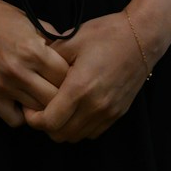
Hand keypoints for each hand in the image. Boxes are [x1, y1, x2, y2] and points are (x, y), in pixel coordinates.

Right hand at [0, 0, 72, 129]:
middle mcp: (18, 70)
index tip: (69, 77)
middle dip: (60, 95)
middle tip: (58, 90)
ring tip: (41, 96)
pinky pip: (14, 120)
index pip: (65, 78)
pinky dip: (21, 115)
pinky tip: (22, 101)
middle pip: (54, 98)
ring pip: (36, 111)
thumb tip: (76, 62)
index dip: (70, 77)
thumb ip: (55, 42)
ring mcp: (2, 84)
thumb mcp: (33, 24)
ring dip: (41, 106)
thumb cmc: (3, 18)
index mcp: (33, 51)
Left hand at [21, 12, 148, 143]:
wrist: (141, 38)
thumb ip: (49, 57)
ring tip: (56, 108)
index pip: (50, 121)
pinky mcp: (117, 114)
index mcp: (80, 87)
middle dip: (45, 125)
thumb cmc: (106, 34)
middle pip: (61, 135)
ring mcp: (108, 112)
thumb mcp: (72, 39)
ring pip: (76, 137)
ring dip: (62, 128)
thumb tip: (33, 68)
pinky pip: (92, 132)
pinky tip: (75, 109)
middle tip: (39, 107)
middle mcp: (95, 106)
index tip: (29, 105)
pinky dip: (79, 127)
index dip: (34, 118)